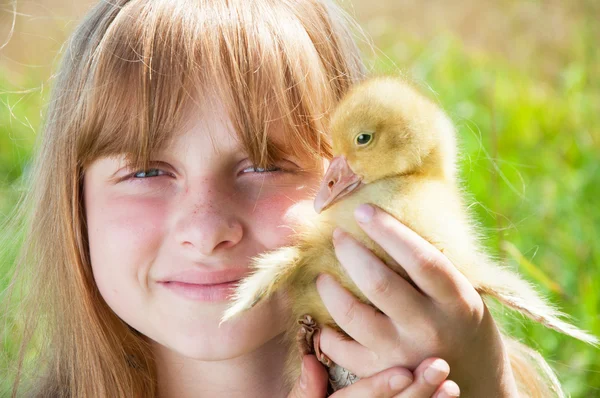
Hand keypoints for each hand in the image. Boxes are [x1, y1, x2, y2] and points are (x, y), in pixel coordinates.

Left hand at [315, 204, 518, 396]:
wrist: (477, 387)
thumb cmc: (465, 329)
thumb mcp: (463, 296)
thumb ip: (434, 271)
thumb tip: (390, 226)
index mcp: (457, 301)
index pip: (419, 258)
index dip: (388, 230)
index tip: (363, 210)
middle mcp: (429, 328)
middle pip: (378, 282)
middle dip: (350, 252)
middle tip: (337, 236)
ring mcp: (403, 355)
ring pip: (352, 315)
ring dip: (330, 290)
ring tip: (323, 276)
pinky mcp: (381, 374)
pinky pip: (341, 350)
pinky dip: (327, 332)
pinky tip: (326, 319)